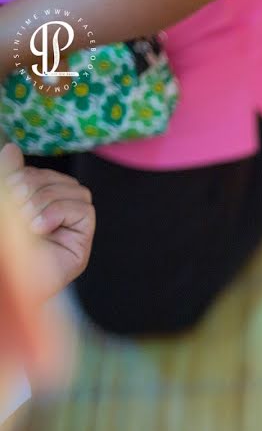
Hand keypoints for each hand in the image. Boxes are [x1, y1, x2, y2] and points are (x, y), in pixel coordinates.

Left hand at [1, 144, 94, 298]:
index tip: (11, 190)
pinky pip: (84, 210)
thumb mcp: (4, 205)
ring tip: (28, 222)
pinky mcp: (81, 243)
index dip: (29, 175)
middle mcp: (55, 217)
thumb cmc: (3, 250)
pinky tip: (41, 228)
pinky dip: (60, 212)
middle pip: (62, 180)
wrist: (4, 281)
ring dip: (47, 201)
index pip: (44, 175)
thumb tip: (13, 149)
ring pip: (76, 192)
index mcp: (33, 206)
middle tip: (17, 207)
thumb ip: (8, 177)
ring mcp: (70, 230)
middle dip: (38, 187)